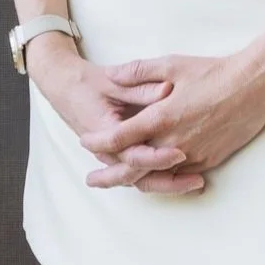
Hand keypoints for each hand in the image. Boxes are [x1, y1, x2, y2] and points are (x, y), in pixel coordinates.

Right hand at [27, 35, 205, 194]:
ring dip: (169, 184)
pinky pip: (141, 175)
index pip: (134, 154)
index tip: (181, 153)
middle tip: (197, 180)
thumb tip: (168, 89)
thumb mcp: (114, 80)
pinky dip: (161, 178)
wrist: (67, 90)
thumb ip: (141, 85)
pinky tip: (185, 177)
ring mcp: (114, 158)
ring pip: (141, 181)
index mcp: (106, 133)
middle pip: (140, 177)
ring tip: (198, 183)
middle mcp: (108, 152)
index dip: (158, 156)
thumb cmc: (90, 84)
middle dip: (170, 181)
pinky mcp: (120, 158)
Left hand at [78, 51, 264, 189]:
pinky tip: (154, 176)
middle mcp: (174, 142)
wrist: (256, 87)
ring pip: (157, 176)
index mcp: (161, 117)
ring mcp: (193, 155)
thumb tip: (111, 74)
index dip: (99, 140)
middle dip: (109, 174)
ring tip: (118, 182)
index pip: (120, 136)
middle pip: (133, 166)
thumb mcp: (173, 63)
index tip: (84, 141)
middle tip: (91, 180)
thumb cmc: (214, 72)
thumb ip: (138, 71)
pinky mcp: (209, 160)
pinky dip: (163, 177)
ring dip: (135, 179)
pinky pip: (180, 175)